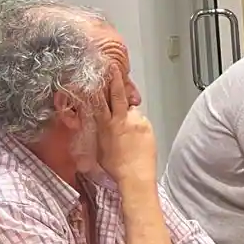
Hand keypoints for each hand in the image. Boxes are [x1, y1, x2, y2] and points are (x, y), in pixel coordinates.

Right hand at [93, 67, 156, 183]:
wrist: (135, 176)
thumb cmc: (116, 167)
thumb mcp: (99, 147)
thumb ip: (100, 131)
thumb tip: (100, 124)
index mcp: (104, 125)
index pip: (98, 100)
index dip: (97, 86)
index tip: (96, 74)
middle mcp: (120, 120)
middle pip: (117, 94)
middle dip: (115, 79)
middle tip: (113, 67)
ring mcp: (136, 122)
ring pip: (131, 109)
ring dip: (129, 112)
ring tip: (127, 130)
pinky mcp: (147, 126)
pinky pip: (141, 120)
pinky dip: (138, 124)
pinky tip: (136, 138)